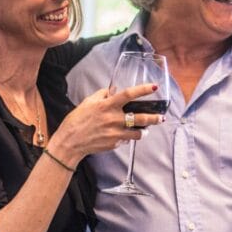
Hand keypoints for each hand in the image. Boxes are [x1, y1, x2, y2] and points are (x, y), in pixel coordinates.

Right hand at [50, 84, 165, 160]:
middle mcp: (113, 119)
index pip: (128, 95)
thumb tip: (114, 89)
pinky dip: (127, 137)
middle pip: (140, 118)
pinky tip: (124, 135)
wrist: (70, 142)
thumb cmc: (77, 120)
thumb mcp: (88, 102)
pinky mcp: (114, 144)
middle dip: (154, 118)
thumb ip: (102, 95)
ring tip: (145, 129)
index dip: (143, 90)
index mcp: (107, 106)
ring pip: (137, 133)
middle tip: (161, 117)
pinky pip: (126, 140)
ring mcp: (115, 133)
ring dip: (143, 131)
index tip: (154, 87)